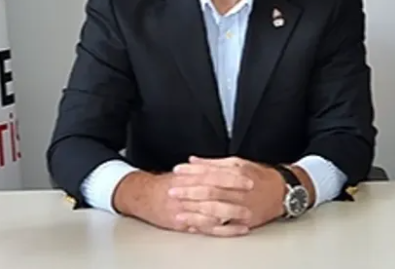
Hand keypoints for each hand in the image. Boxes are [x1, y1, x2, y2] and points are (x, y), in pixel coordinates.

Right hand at [112, 170, 253, 236]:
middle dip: (235, 195)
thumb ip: (201, 168)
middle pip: (215, 193)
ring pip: (212, 212)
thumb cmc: (164, 184)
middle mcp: (187, 192)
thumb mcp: (183, 173)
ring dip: (232, 214)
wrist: (142, 196)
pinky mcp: (184, 223)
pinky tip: (236, 229)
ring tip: (248, 215)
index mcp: (189, 177)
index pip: (215, 175)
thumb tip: (222, 164)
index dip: (232, 177)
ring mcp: (186, 209)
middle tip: (252, 195)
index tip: (248, 178)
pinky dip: (223, 229)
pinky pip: (207, 228)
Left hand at [169, 156, 286, 231]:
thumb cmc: (259, 176)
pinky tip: (195, 226)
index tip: (177, 171)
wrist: (283, 192)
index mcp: (236, 173)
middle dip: (188, 192)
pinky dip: (208, 226)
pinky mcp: (244, 222)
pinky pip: (223, 226)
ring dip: (195, 212)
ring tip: (178, 212)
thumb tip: (192, 160)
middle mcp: (238, 190)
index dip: (191, 172)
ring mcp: (241, 207)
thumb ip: (213, 163)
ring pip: (215, 210)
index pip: (209, 172)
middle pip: (210, 191)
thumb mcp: (238, 163)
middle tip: (171, 191)